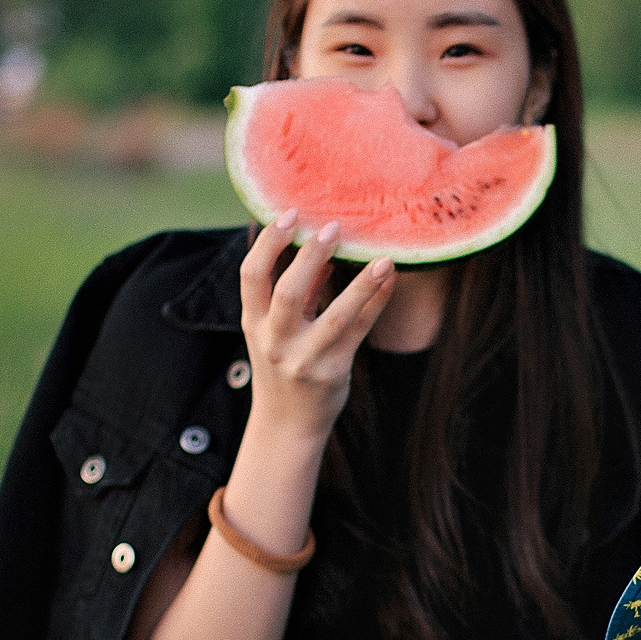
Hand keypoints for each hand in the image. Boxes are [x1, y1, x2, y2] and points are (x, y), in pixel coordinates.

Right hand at [237, 210, 396, 449]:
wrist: (286, 425)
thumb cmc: (283, 366)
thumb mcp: (275, 331)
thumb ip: (297, 294)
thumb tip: (324, 251)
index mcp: (254, 323)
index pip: (251, 275)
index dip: (268, 243)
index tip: (288, 214)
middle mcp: (275, 341)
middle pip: (288, 291)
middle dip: (310, 256)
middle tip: (333, 227)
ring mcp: (304, 359)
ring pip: (334, 316)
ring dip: (360, 284)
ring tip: (382, 259)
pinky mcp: (333, 372)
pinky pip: (359, 332)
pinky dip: (375, 304)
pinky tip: (389, 280)